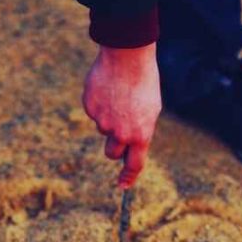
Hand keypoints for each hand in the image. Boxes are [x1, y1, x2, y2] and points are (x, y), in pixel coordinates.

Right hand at [82, 43, 161, 188]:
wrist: (127, 55)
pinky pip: (94, 113)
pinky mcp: (90, 108)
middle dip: (115, 146)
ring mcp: (103, 121)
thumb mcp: (150, 109)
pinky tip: (108, 89)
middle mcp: (121, 132)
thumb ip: (139, 130)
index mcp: (140, 134)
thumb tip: (128, 144)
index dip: (128, 177)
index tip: (123, 186)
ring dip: (108, 120)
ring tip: (118, 97)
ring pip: (103, 130)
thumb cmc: (144, 81)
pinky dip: (99, 104)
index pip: (134, 164)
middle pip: (112, 153)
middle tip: (119, 129)